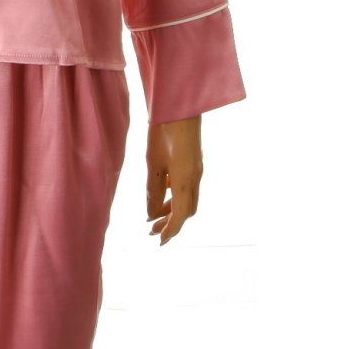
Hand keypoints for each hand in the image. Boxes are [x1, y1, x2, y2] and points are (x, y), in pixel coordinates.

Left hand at [146, 117, 202, 245]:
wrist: (179, 106)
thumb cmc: (163, 133)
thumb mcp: (153, 164)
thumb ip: (152, 191)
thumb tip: (151, 214)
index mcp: (186, 180)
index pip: (180, 215)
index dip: (170, 230)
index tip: (159, 241)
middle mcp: (196, 178)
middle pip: (187, 210)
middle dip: (171, 222)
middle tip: (152, 230)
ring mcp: (197, 170)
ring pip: (188, 199)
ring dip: (173, 210)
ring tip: (154, 215)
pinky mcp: (194, 163)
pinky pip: (188, 187)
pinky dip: (175, 196)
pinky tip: (162, 193)